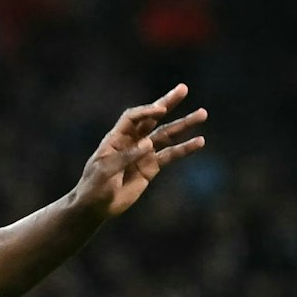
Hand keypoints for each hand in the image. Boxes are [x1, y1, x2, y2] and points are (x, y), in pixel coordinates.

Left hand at [73, 83, 207, 219]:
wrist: (95, 207)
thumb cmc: (94, 187)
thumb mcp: (105, 171)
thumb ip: (126, 157)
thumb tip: (148, 144)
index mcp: (116, 138)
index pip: (133, 118)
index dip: (146, 112)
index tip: (161, 111)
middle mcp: (132, 142)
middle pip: (152, 119)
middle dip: (167, 104)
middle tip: (183, 89)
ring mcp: (143, 153)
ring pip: (166, 134)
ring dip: (184, 124)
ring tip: (202, 114)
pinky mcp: (151, 167)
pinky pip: (170, 155)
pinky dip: (185, 149)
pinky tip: (199, 142)